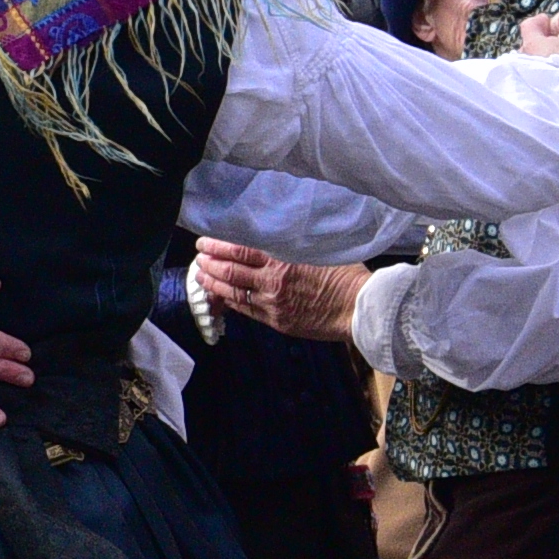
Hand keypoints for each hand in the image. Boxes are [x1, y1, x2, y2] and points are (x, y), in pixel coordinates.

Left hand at [188, 242, 369, 346]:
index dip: (218, 246)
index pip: (240, 250)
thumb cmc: (346, 275)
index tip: (205, 242)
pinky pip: (247, 310)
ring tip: (201, 277)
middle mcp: (272, 281)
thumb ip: (292, 245)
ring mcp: (272, 303)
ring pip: (234, 292)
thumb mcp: (318, 249)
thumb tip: (274, 236)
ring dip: (214, 283)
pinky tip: (222, 297)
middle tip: (198, 257)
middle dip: (210, 263)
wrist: (359, 307)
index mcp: (282, 259)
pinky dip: (231, 302)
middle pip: (231, 270)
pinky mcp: (277, 321)